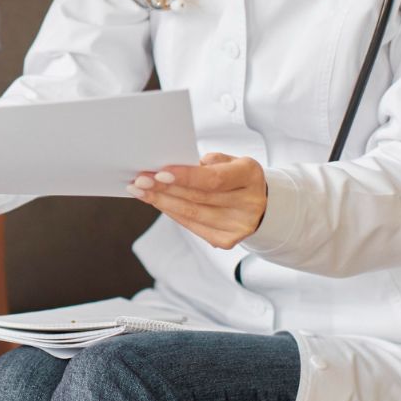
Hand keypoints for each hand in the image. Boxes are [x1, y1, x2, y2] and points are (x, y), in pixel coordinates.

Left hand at [127, 152, 267, 249]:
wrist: (260, 204)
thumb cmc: (237, 177)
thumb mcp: (230, 160)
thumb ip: (208, 161)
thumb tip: (178, 163)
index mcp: (250, 176)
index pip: (214, 179)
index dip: (185, 177)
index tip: (159, 173)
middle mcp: (248, 203)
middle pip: (198, 198)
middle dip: (165, 189)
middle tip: (140, 181)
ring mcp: (238, 226)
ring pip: (191, 214)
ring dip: (162, 202)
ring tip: (140, 191)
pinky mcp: (227, 240)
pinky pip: (192, 226)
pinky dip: (172, 213)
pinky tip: (157, 203)